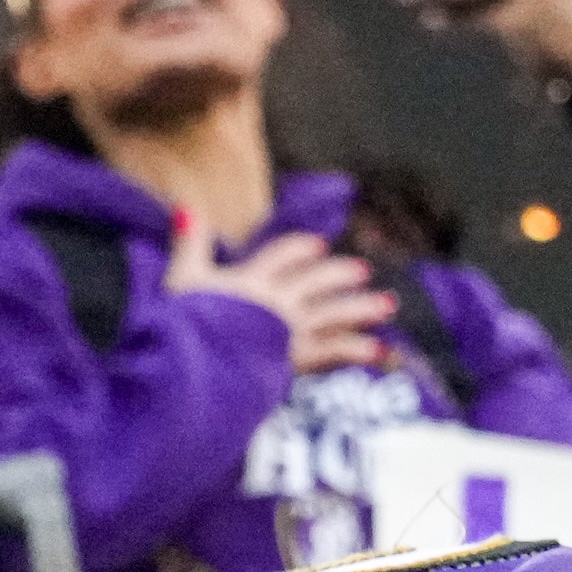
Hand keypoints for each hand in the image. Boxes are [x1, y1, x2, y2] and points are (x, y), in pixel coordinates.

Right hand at [168, 215, 391, 376]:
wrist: (197, 363)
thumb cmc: (184, 324)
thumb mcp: (182, 279)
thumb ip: (190, 244)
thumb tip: (186, 208)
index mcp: (253, 279)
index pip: (283, 254)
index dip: (300, 249)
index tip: (317, 245)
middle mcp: (280, 300)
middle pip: (318, 280)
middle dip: (340, 274)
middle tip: (362, 271)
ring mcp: (292, 329)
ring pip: (335, 312)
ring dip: (362, 307)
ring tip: (388, 304)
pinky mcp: (298, 358)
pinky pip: (334, 351)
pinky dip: (357, 350)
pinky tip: (380, 349)